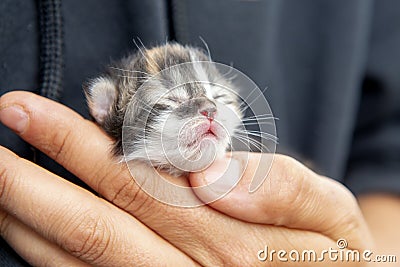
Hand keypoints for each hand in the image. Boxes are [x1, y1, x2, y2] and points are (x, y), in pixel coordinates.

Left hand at [0, 91, 373, 265]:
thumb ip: (279, 188)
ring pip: (83, 265)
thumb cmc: (331, 254)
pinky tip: (28, 236)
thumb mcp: (330, 214)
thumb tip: (211, 169)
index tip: (36, 114)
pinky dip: (52, 261)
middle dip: (34, 183)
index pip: (139, 185)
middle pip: (96, 228)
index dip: (81, 148)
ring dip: (30, 223)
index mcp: (232, 246)